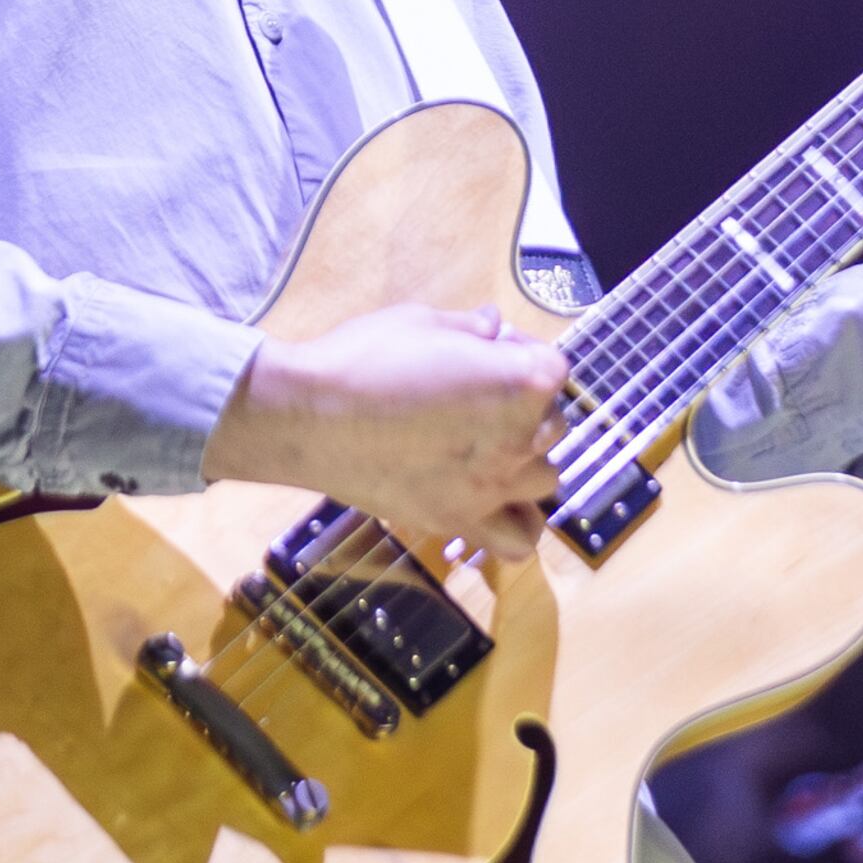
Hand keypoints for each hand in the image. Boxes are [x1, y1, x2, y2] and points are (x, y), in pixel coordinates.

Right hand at [202, 302, 565, 560]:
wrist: (307, 417)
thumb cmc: (363, 358)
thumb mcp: (421, 322)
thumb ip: (469, 328)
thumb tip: (493, 327)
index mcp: (518, 382)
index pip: (554, 367)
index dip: (522, 353)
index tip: (491, 349)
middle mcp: (519, 440)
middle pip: (554, 424)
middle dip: (523, 404)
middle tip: (477, 393)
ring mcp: (491, 486)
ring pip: (545, 479)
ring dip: (525, 460)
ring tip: (485, 446)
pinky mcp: (458, 520)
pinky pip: (518, 540)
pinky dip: (518, 523)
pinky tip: (495, 501)